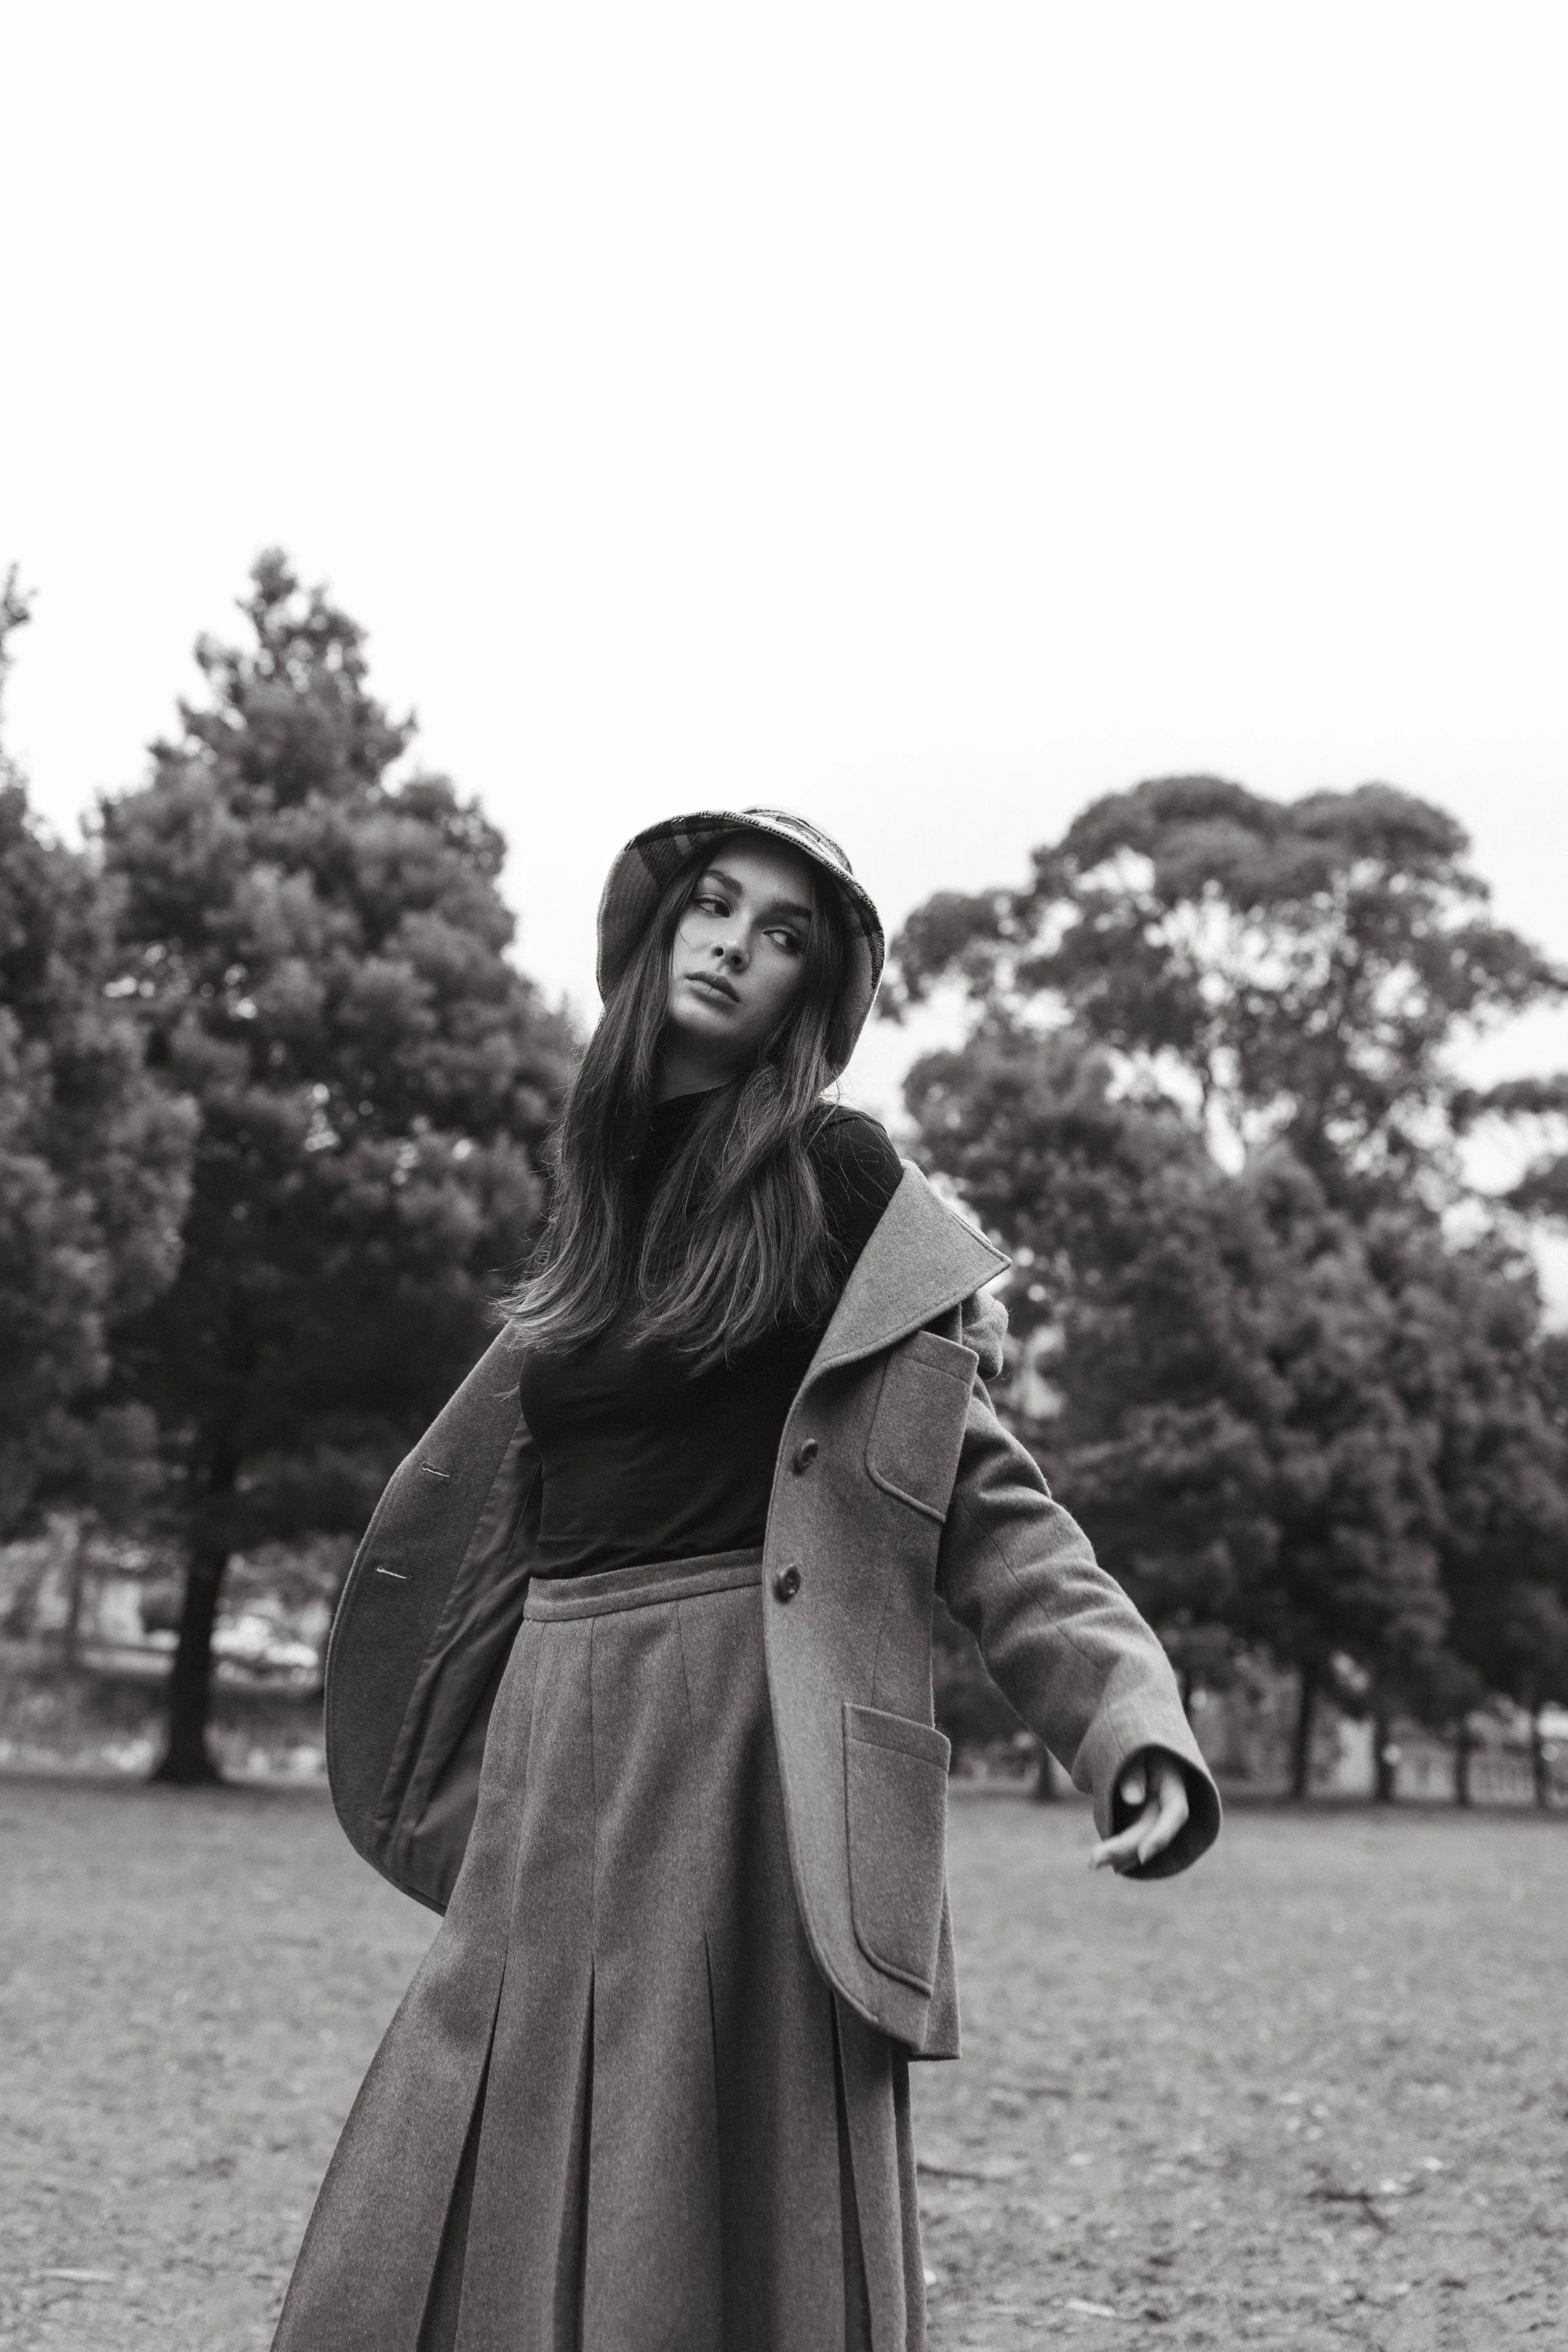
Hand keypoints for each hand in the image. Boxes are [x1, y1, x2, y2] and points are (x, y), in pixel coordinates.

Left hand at [1088, 1750, 1189, 1873]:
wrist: (1135, 1743)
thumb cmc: (1135, 1743)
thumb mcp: (1134, 1750)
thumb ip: (1133, 1771)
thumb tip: (1132, 1799)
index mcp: (1174, 1782)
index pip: (1175, 1812)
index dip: (1161, 1836)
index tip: (1143, 1855)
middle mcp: (1167, 1802)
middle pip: (1150, 1830)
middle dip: (1124, 1848)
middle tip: (1093, 1861)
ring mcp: (1155, 1811)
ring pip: (1141, 1837)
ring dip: (1120, 1854)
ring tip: (1093, 1863)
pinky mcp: (1142, 1815)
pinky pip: (1135, 1836)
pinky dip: (1123, 1850)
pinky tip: (1109, 1862)